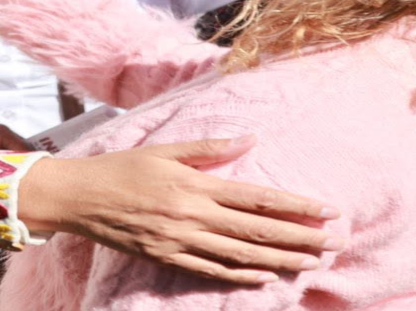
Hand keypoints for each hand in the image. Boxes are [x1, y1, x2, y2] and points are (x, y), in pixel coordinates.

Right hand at [18, 136, 342, 283]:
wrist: (80, 198)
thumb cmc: (123, 168)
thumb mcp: (166, 150)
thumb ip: (210, 148)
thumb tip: (252, 138)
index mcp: (196, 185)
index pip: (258, 198)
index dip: (296, 207)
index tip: (327, 210)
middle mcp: (193, 216)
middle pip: (258, 230)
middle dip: (301, 238)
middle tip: (336, 242)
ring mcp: (181, 241)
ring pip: (241, 255)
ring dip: (281, 260)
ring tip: (313, 262)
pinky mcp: (168, 258)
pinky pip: (212, 271)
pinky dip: (243, 276)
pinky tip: (267, 276)